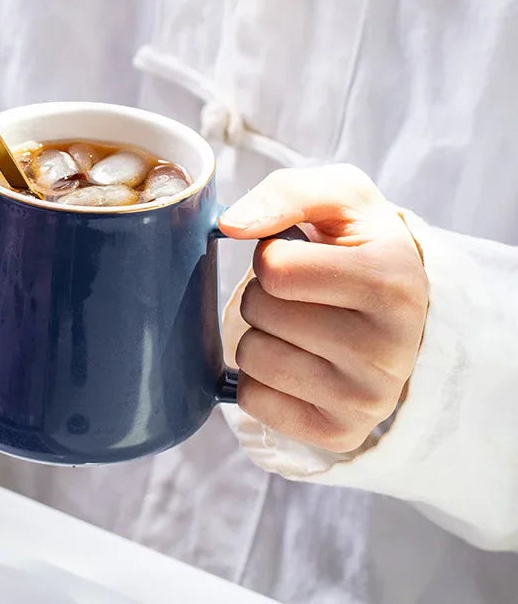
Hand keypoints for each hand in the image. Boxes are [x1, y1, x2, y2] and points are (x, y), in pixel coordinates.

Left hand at [219, 164, 428, 453]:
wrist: (397, 311)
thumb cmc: (358, 247)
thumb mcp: (338, 198)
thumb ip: (286, 193)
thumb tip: (230, 225)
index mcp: (393, 282)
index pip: (275, 268)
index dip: (272, 254)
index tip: (303, 257)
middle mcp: (389, 350)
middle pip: (259, 310)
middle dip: (266, 294)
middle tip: (305, 295)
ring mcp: (367, 401)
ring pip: (252, 356)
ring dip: (261, 333)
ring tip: (303, 326)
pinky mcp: (338, 434)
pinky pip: (252, 399)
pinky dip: (260, 376)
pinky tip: (298, 362)